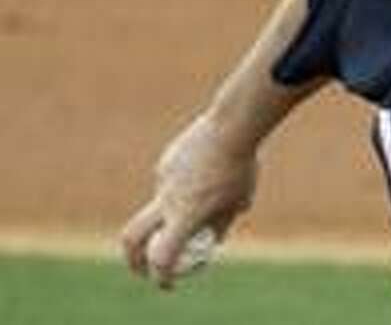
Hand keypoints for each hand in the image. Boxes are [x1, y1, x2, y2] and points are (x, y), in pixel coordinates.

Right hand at [119, 113, 257, 289]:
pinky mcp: (164, 162)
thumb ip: (223, 222)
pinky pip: (169, 182)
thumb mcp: (239, 201)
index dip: (161, 275)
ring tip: (215, 184)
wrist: (232, 126)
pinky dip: (183, 186)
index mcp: (185, 214)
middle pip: (132, 236)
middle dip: (132, 257)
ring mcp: (162, 179)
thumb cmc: (241, 167)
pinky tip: (208, 166)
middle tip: (143, 267)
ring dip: (175, 210)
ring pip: (161, 204)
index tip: (166, 282)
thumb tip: (213, 238)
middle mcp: (167, 199)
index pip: (162, 256)